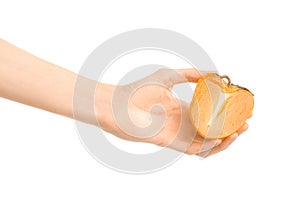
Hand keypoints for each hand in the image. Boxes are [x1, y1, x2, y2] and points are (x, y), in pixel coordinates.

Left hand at [95, 68, 248, 157]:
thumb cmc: (140, 90)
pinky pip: (197, 150)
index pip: (212, 116)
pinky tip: (222, 137)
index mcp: (186, 110)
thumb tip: (216, 72)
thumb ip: (191, 74)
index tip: (243, 107)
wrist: (120, 105)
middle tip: (246, 121)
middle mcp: (186, 124)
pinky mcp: (174, 144)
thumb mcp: (170, 76)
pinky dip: (211, 146)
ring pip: (209, 144)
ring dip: (226, 140)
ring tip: (238, 130)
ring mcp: (181, 135)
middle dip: (233, 128)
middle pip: (215, 131)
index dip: (229, 114)